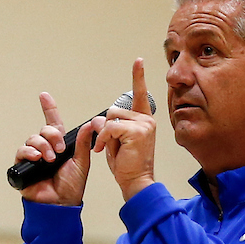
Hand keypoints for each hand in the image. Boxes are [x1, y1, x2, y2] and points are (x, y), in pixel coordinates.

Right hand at [13, 92, 95, 205]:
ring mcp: (33, 158)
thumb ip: (83, 143)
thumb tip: (90, 124)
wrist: (61, 203)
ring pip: (32, 139)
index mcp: (58, 146)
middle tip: (59, 150)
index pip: (53, 124)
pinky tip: (37, 158)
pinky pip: (22, 151)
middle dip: (51, 136)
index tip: (44, 96)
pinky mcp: (23, 167)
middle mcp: (45, 149)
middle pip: (43, 130)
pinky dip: (29, 152)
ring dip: (42, 146)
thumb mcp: (81, 161)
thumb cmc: (71, 186)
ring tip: (49, 158)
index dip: (48, 109)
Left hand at [92, 58, 155, 200]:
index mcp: (143, 120)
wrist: (135, 182)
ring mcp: (144, 124)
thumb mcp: (114, 142)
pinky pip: (110, 127)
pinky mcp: (137, 131)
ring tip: (110, 148)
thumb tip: (97, 119)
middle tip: (111, 145)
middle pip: (114, 109)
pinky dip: (103, 139)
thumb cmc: (127, 165)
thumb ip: (108, 127)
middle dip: (106, 127)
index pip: (140, 94)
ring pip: (110, 117)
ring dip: (104, 134)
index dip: (138, 77)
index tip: (138, 61)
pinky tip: (104, 149)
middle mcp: (146, 119)